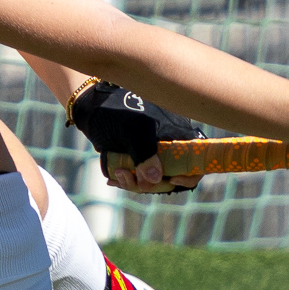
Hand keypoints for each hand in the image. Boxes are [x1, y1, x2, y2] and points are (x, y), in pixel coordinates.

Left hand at [69, 82, 202, 195]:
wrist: (91, 105)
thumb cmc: (114, 111)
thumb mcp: (131, 131)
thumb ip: (145, 154)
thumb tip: (156, 179)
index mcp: (177, 133)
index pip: (197, 160)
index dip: (189, 175)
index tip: (171, 179)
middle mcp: (170, 144)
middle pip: (173, 177)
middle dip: (152, 184)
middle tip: (128, 177)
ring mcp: (154, 152)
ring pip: (154, 180)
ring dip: (136, 184)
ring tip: (117, 174)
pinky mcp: (139, 158)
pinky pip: (140, 177)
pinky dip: (128, 180)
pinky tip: (113, 177)